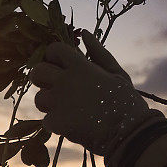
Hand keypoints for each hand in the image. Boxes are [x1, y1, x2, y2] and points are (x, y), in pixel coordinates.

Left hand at [29, 30, 154, 155]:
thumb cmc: (126, 100)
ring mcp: (59, 102)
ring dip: (50, 102)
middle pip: (37, 72)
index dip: (54, 55)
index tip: (61, 64)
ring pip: (39, 98)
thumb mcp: (116, 73)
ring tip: (68, 108)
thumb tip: (85, 33)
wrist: (129, 133)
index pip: (53, 49)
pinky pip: (46, 120)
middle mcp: (65, 81)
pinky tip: (73, 124)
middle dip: (44, 78)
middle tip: (57, 86)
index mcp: (80, 66)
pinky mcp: (57, 123)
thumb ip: (98, 52)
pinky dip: (57, 123)